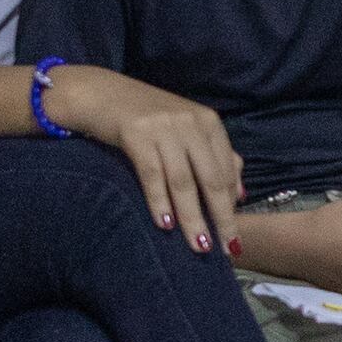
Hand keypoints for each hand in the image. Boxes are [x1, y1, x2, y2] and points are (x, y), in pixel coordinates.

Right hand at [47, 65, 238, 248]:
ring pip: (183, 181)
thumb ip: (215, 155)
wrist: (102, 93)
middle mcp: (191, 123)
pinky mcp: (136, 133)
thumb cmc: (147, 117)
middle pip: (211, 179)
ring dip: (192, 217)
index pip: (226, 171)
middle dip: (220, 217)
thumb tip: (239, 193)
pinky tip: (165, 224)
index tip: (233, 236)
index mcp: (208, 123)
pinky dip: (160, 202)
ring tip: (198, 245)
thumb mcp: (186, 129)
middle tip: (225, 249)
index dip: (230, 206)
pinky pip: (152, 174)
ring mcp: (164, 127)